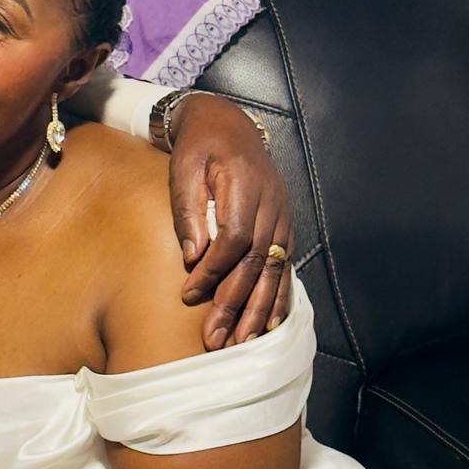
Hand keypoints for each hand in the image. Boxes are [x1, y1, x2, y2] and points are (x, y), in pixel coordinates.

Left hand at [167, 93, 293, 348]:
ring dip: (259, 310)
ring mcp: (282, 217)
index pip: (234, 240)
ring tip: (243, 343)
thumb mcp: (183, 168)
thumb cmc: (198, 148)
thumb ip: (188, 211)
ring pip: (275, 270)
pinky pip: (285, 267)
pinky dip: (278, 297)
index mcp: (246, 187)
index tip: (190, 296)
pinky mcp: (284, 227)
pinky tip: (270, 325)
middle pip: (257, 263)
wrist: (227, 125)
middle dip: (236, 305)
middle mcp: (272, 206)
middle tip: (216, 340)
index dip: (214, 272)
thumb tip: (190, 257)